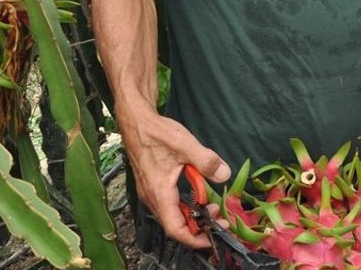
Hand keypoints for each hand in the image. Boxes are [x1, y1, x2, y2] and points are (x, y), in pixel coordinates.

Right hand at [120, 112, 228, 248]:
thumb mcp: (186, 145)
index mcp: (159, 193)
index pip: (175, 228)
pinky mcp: (153, 186)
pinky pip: (169, 204)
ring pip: (172, 215)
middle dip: (198, 227)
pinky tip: (199, 196)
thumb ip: (206, 161)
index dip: (195, 238)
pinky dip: (186, 206)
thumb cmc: (157, 133)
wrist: (136, 122)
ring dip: (193, 216)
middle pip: (175, 225)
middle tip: (220, 219)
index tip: (213, 236)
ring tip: (213, 208)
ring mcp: (151, 192)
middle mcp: (153, 197)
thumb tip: (224, 175)